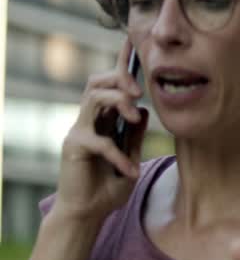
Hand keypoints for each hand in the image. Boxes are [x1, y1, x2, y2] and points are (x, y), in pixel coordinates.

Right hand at [51, 44, 147, 223]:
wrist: (89, 213)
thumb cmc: (110, 185)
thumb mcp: (130, 156)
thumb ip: (134, 134)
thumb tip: (145, 111)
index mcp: (103, 119)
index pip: (110, 86)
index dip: (121, 65)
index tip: (133, 46)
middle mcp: (88, 120)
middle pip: (97, 82)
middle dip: (120, 78)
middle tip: (140, 92)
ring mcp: (78, 131)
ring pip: (93, 98)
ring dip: (119, 101)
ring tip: (137, 117)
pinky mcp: (74, 147)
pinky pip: (99, 141)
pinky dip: (118, 154)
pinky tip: (130, 170)